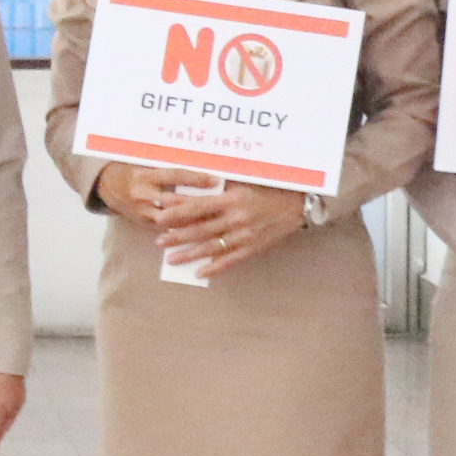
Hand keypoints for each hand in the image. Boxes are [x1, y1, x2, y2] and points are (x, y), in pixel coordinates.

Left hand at [153, 179, 305, 281]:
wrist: (297, 206)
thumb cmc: (267, 190)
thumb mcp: (242, 184)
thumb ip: (219, 189)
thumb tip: (192, 191)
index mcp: (232, 198)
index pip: (198, 206)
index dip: (177, 213)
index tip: (160, 217)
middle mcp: (236, 218)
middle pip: (200, 229)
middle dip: (177, 237)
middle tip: (158, 242)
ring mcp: (244, 235)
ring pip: (211, 247)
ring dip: (189, 254)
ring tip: (171, 259)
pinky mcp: (252, 248)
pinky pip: (229, 260)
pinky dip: (214, 268)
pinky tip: (199, 272)